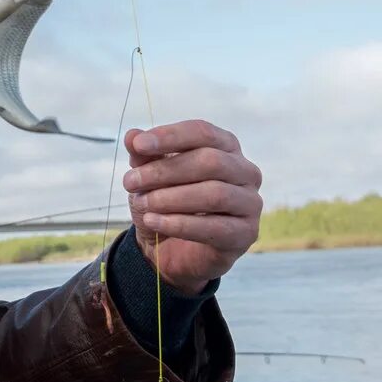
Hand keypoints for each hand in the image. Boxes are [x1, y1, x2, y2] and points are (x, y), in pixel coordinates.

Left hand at [121, 120, 262, 294]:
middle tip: (130, 182)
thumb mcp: (149, 177)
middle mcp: (245, 171)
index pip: (203, 132)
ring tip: (141, 202)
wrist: (173, 248)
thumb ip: (143, 156)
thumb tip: (132, 135)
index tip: (138, 145)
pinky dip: (179, 224)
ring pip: (215, 194)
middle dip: (165, 171)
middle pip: (210, 161)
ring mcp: (250, 202)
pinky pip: (216, 227)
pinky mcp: (246, 233)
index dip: (170, 136)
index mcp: (226, 147)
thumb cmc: (166, 202)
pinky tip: (153, 221)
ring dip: (171, 198)